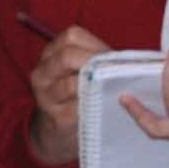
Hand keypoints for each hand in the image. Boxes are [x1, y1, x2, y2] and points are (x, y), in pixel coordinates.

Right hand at [24, 24, 110, 167]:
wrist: (56, 131)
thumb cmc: (76, 95)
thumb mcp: (79, 71)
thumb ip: (96, 60)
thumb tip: (126, 59)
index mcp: (50, 55)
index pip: (71, 36)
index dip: (94, 44)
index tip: (109, 57)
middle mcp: (42, 73)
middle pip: (67, 56)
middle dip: (94, 62)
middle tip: (112, 72)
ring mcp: (46, 96)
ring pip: (71, 83)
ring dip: (96, 85)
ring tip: (111, 87)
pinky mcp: (56, 117)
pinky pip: (78, 107)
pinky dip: (94, 104)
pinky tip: (105, 103)